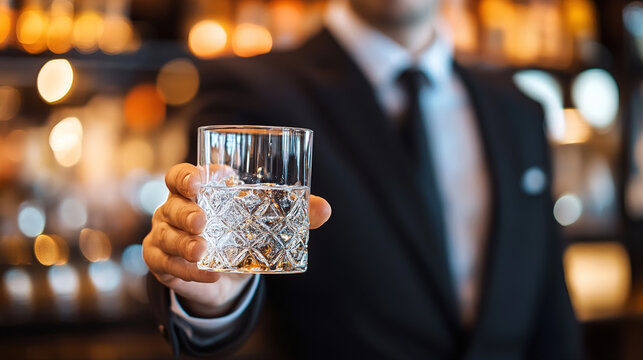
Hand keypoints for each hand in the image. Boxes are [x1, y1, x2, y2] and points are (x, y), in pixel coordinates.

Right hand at [143, 163, 330, 317]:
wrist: (223, 272)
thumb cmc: (241, 233)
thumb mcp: (265, 222)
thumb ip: (295, 213)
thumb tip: (325, 209)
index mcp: (198, 189)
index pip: (182, 175)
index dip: (187, 176)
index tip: (200, 182)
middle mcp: (175, 207)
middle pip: (172, 204)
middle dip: (186, 213)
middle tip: (203, 223)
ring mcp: (164, 234)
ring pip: (165, 236)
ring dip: (183, 244)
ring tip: (203, 252)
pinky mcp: (160, 260)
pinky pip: (163, 264)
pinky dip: (184, 270)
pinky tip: (205, 273)